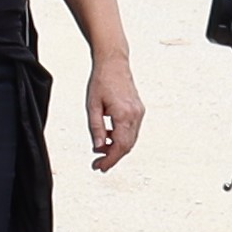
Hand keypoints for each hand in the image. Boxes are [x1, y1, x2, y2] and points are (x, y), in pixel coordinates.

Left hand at [85, 46, 143, 169]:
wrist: (114, 63)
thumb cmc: (101, 81)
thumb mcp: (92, 106)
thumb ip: (96, 128)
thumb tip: (98, 146)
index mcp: (124, 114)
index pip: (120, 145)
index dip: (110, 159)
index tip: (100, 167)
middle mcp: (135, 115)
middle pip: (127, 145)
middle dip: (113, 157)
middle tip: (98, 164)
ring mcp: (139, 112)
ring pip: (130, 139)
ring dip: (117, 147)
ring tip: (100, 151)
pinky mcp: (138, 110)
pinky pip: (132, 130)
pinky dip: (121, 137)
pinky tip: (108, 137)